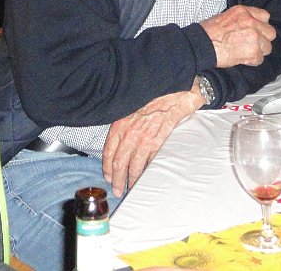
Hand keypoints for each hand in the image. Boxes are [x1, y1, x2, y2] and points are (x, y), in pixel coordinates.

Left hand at [102, 80, 202, 196]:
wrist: (174, 91)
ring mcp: (144, 140)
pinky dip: (146, 174)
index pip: (108, 150)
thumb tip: (119, 139)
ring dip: (131, 180)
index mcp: (120, 123)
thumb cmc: (153, 96)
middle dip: (117, 178)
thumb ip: (124, 122)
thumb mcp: (132, 106)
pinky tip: (146, 180)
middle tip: (117, 189)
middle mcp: (130, 133)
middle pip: (119, 162)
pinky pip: (149, 163)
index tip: (107, 175)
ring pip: (133, 166)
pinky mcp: (159, 143)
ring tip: (130, 188)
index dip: (107, 166)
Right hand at [201, 5, 274, 67]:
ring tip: (243, 52)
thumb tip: (250, 28)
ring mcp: (254, 36)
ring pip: (267, 48)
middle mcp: (251, 22)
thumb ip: (241, 20)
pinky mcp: (253, 51)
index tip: (256, 32)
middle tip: (250, 44)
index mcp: (243, 11)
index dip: (261, 26)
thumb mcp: (225, 17)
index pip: (265, 16)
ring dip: (258, 52)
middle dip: (263, 40)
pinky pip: (260, 59)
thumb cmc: (207, 33)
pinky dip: (251, 61)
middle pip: (270, 32)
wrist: (200, 45)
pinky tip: (240, 58)